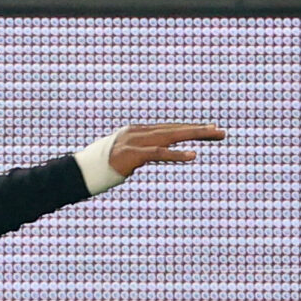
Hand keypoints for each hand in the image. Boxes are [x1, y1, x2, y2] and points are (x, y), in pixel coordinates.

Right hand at [108, 122, 225, 176]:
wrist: (79, 172)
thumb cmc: (100, 167)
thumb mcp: (123, 156)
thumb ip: (138, 153)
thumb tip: (149, 155)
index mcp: (136, 132)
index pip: (169, 128)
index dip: (189, 128)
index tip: (209, 130)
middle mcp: (137, 132)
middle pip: (174, 129)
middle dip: (199, 130)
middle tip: (221, 132)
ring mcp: (134, 142)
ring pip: (171, 136)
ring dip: (195, 135)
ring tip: (215, 136)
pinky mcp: (132, 154)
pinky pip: (158, 153)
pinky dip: (176, 154)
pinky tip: (193, 155)